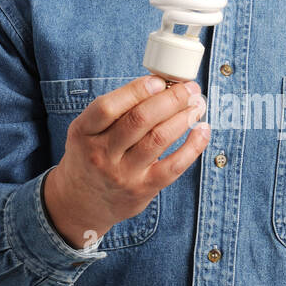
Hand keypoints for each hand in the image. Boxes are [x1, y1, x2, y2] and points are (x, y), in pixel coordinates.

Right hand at [43, 74, 208, 248]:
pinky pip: (174, 165)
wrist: (82, 204)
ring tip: (197, 105)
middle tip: (189, 89)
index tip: (160, 81)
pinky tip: (202, 130)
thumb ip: (115, 110)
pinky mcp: (143, 189)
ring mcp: (123, 173)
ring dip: (184, 117)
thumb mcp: (88, 131)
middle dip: (170, 99)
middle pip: (139, 120)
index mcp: (84, 132)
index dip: (137, 90)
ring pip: (159, 139)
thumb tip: (160, 85)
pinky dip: (193, 146)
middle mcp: (101, 153)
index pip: (108, 106)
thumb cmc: (91, 156)